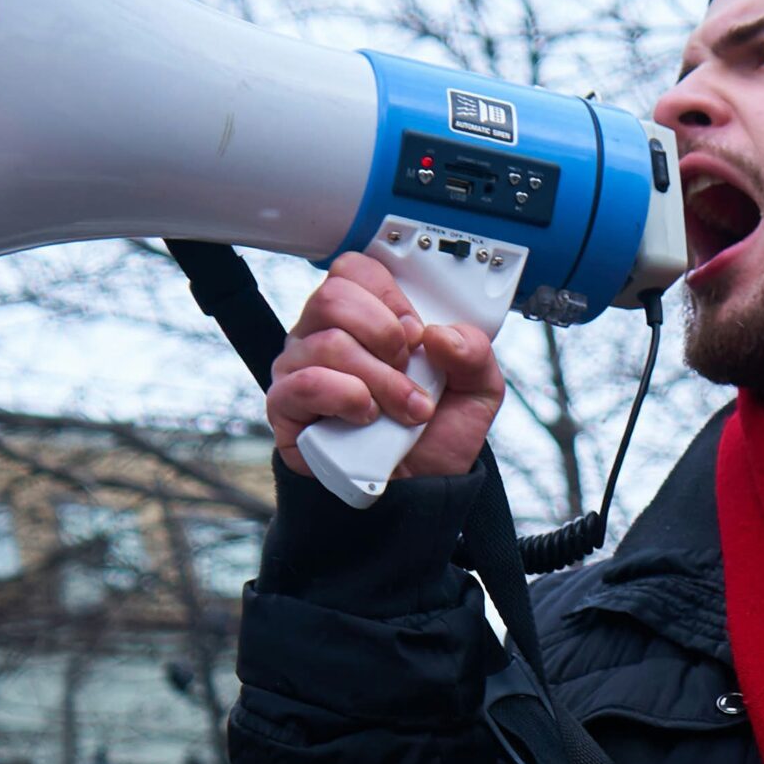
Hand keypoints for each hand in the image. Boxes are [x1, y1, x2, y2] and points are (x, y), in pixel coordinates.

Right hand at [269, 250, 505, 480]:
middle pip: (333, 297)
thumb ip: (475, 351)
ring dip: (380, 379)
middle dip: (384, 334)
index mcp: (363, 319)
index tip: (416, 333)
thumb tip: (441, 333)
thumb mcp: (477, 391)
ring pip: (327, 342)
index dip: (389, 296)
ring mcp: (300, 369)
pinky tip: (367, 417)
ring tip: (403, 409)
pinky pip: (306, 382)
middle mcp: (325, 336)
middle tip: (407, 368)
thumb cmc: (434, 438)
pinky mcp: (286, 406)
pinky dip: (348, 398)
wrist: (418, 493)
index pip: (355, 270)